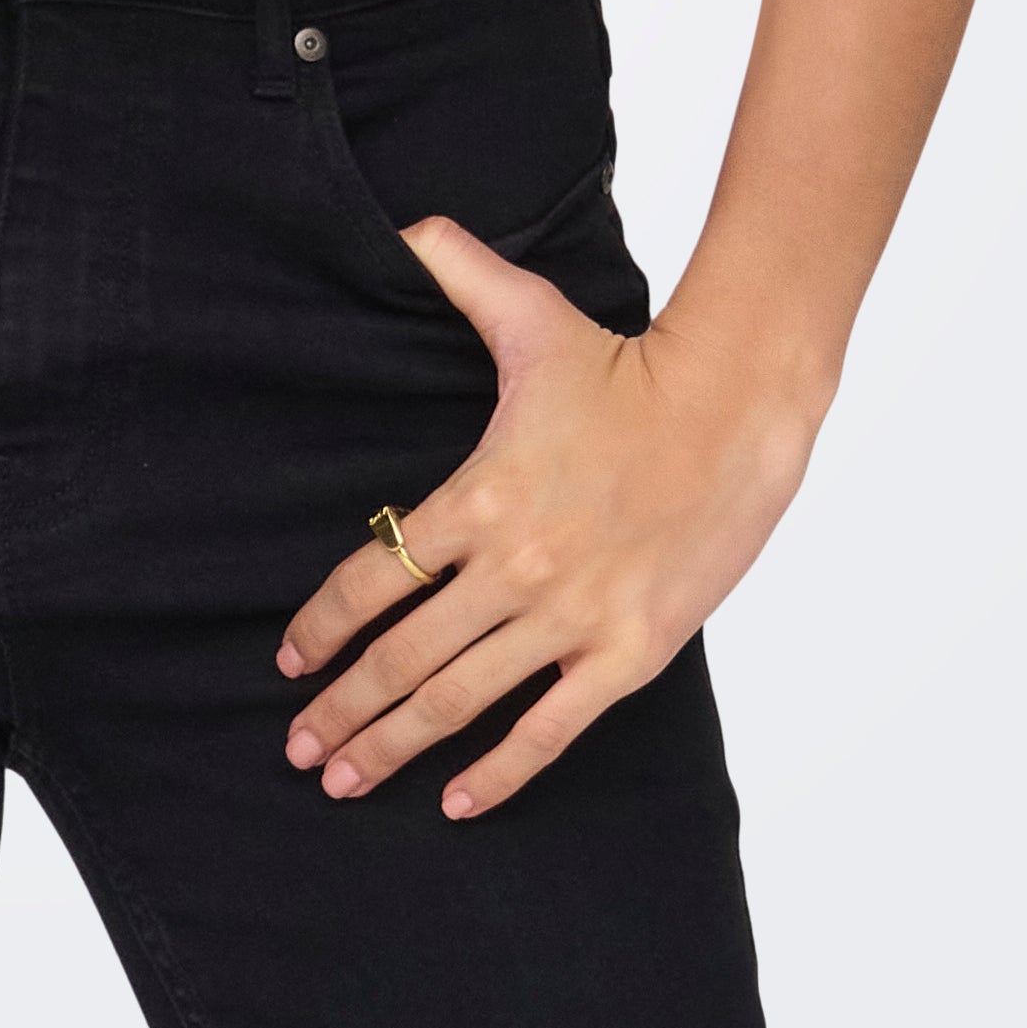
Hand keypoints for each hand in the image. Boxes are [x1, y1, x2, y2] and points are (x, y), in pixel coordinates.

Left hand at [275, 216, 819, 815]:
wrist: (737, 407)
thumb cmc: (629, 365)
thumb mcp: (530, 313)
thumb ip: (455, 268)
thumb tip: (403, 225)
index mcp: (478, 495)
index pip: (372, 574)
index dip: (321, 627)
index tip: (288, 663)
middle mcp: (514, 566)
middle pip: (402, 655)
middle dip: (341, 710)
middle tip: (298, 749)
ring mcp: (571, 616)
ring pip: (460, 698)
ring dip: (393, 744)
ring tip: (345, 780)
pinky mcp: (628, 651)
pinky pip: (550, 727)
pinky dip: (500, 772)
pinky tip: (455, 802)